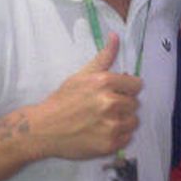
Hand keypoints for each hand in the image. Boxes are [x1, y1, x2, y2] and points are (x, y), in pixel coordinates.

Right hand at [30, 33, 142, 159]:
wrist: (44, 129)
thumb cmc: (62, 100)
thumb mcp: (82, 75)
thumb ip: (104, 57)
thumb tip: (116, 36)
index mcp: (104, 83)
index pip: (136, 85)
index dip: (127, 89)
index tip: (117, 93)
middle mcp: (110, 103)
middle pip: (135, 104)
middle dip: (123, 105)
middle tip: (105, 108)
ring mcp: (111, 125)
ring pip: (133, 121)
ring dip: (123, 121)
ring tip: (105, 121)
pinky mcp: (110, 144)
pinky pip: (128, 138)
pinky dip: (119, 136)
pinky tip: (103, 132)